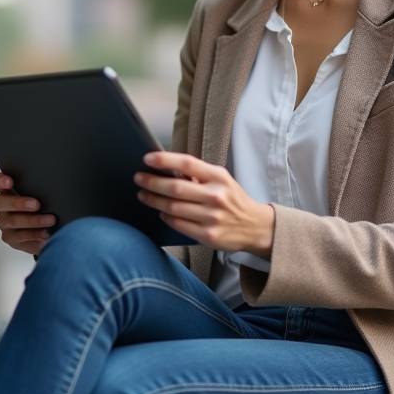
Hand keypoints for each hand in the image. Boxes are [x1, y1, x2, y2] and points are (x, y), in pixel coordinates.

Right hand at [0, 171, 54, 255]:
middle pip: (0, 202)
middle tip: (36, 205)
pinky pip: (20, 237)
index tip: (9, 181)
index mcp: (6, 190)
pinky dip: (35, 235)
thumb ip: (40, 187)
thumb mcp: (42, 193)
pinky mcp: (11, 239)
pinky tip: (45, 233)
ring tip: (50, 220)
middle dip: (18, 203)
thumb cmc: (43, 205)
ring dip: (33, 220)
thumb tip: (55, 181)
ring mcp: (4, 223)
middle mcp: (2, 206)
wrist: (47, 228)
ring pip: (13, 221)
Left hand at [134, 152, 274, 258]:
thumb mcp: (221, 180)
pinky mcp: (207, 235)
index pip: (187, 163)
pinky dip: (165, 216)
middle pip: (175, 188)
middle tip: (138, 178)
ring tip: (143, 195)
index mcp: (218, 177)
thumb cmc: (232, 199)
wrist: (255, 226)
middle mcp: (216, 196)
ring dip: (153, 200)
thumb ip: (198, 174)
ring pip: (173, 207)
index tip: (147, 158)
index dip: (165, 160)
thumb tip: (166, 168)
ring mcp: (212, 217)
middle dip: (152, 182)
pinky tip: (160, 211)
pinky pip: (178, 224)